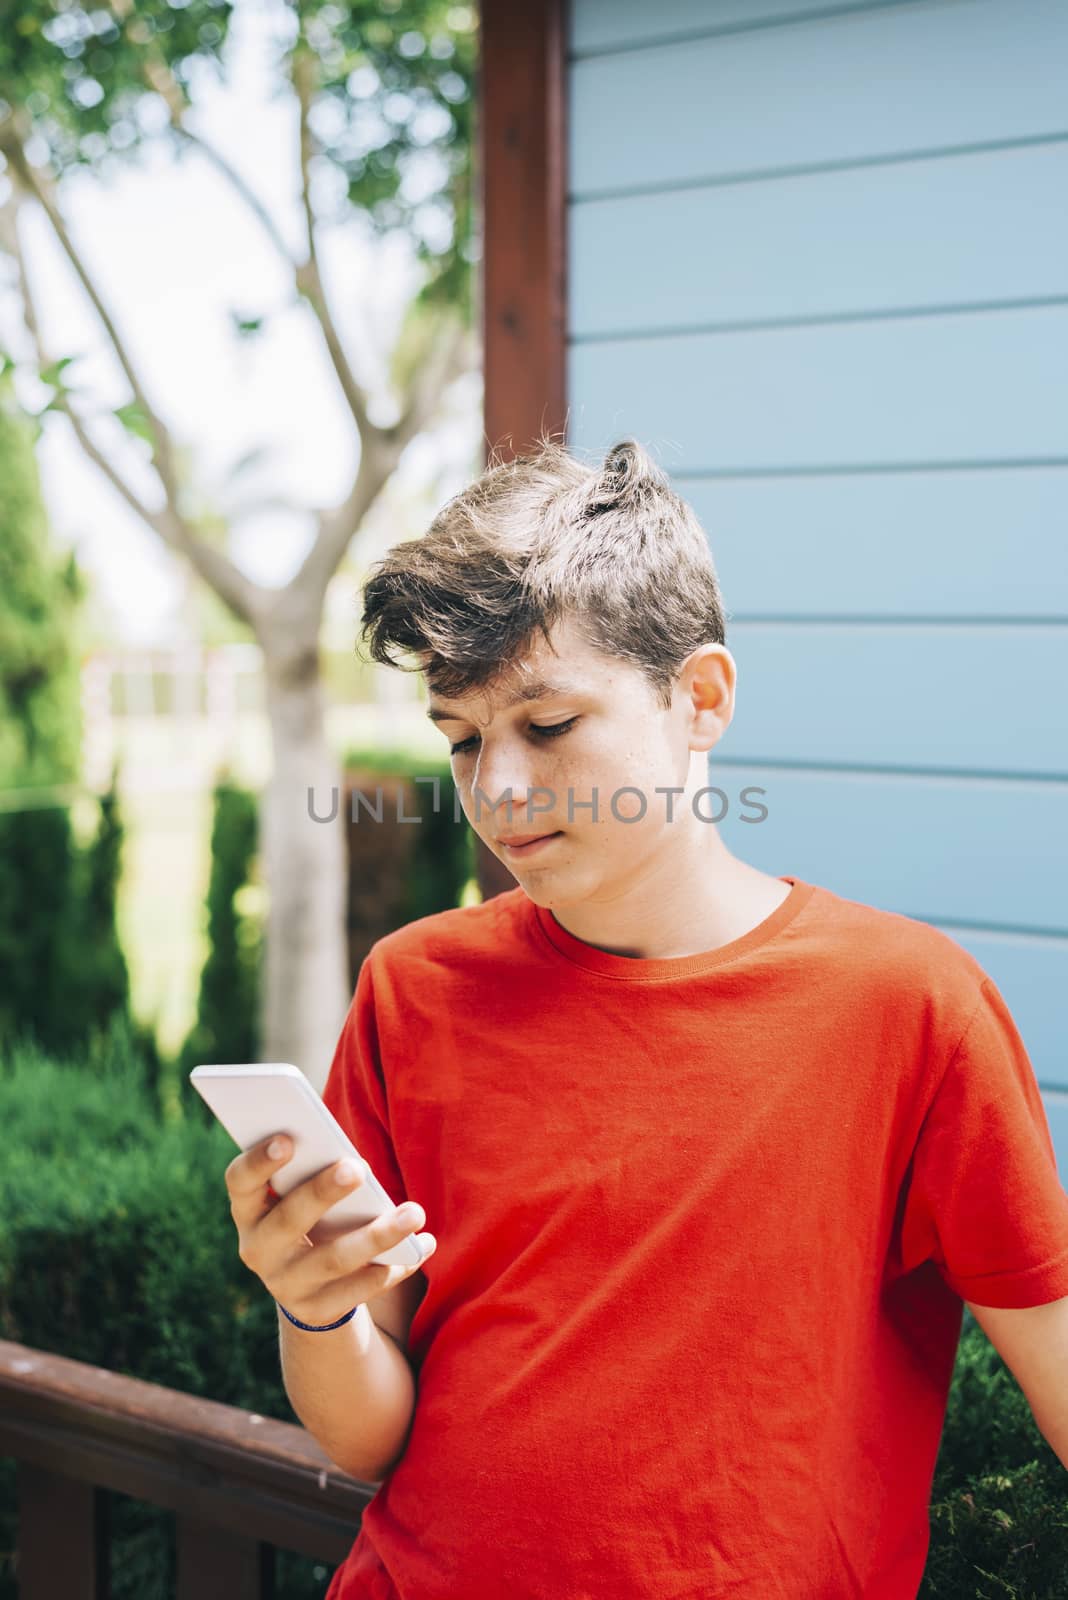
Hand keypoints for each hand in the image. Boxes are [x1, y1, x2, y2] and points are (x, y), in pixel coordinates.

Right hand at [225, 1133, 435, 1327]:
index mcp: (249, 1210)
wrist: (309, 1288)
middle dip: (323, 1192)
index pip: (239, 1182)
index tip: (287, 1139)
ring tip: (415, 1213)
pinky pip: (360, 1289)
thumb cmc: (311, 1215)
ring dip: (377, 1235)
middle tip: (358, 1167)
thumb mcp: (300, 1195)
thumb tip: (350, 1156)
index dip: (258, 1161)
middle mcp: (259, 1250)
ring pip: (334, 1259)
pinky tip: (422, 1246)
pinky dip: (394, 1266)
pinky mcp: (317, 1311)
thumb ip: (311, 1171)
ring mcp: (286, 1285)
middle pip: (290, 1219)